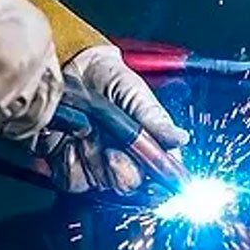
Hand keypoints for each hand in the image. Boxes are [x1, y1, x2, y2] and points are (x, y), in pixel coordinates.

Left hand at [40, 45, 189, 193]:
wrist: (71, 65)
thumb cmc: (109, 78)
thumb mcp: (135, 93)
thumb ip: (155, 118)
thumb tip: (180, 138)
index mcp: (147, 145)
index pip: (160, 171)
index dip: (159, 175)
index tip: (150, 168)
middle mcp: (124, 159)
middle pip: (130, 183)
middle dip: (121, 170)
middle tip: (112, 152)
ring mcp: (96, 165)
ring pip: (100, 183)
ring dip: (94, 162)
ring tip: (88, 135)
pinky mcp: (69, 166)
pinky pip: (72, 178)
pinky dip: (69, 162)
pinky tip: (69, 140)